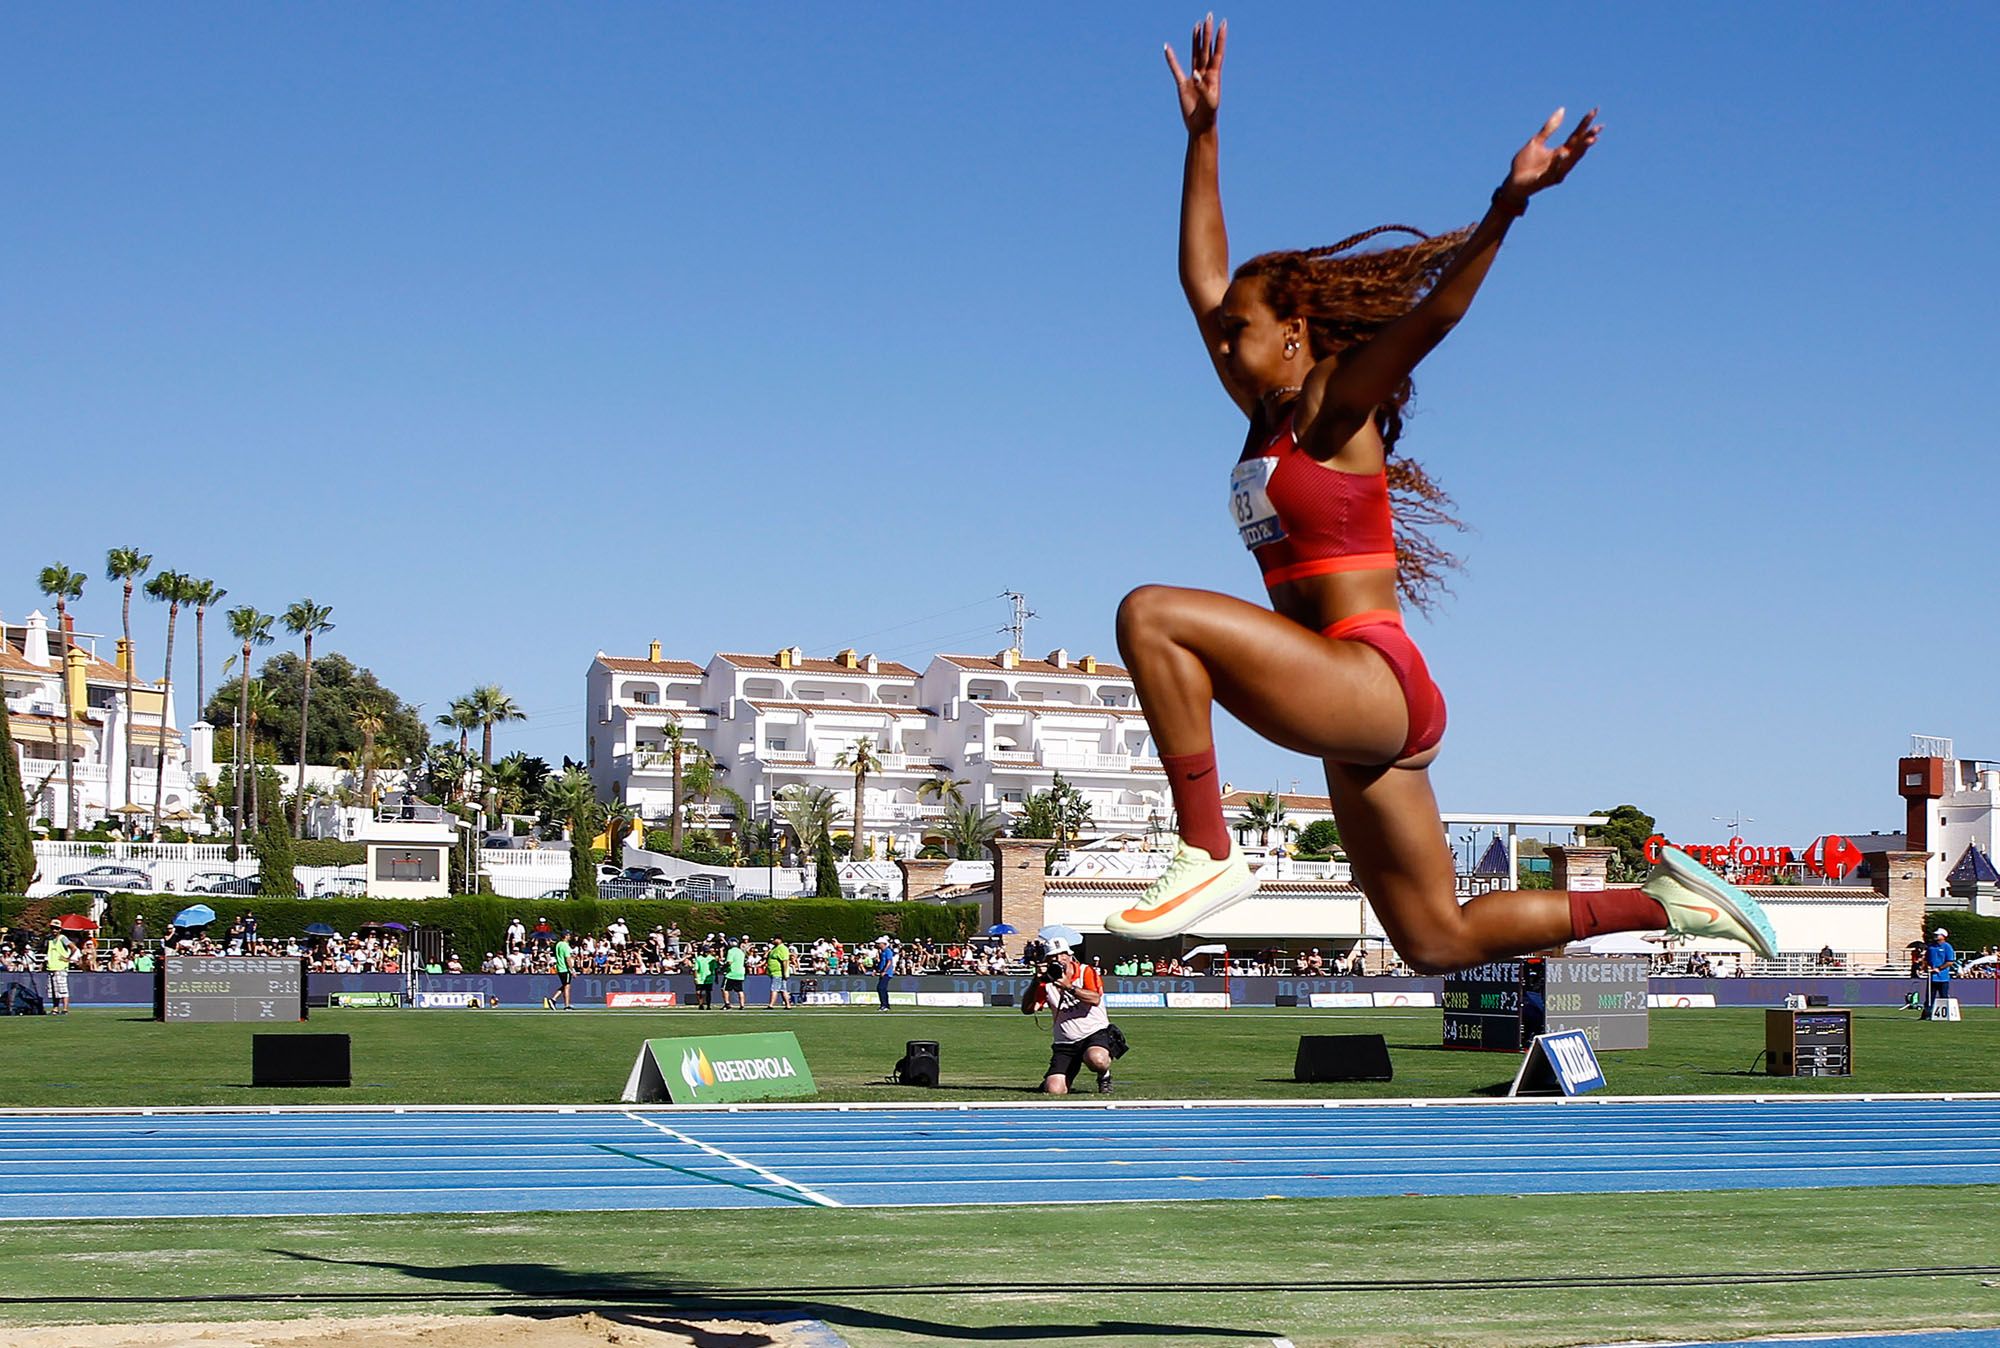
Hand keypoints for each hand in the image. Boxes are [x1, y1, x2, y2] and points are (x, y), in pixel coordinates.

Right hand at [1164, 13, 1224, 133]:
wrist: (1200, 126)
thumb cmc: (1208, 115)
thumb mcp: (1209, 102)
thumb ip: (1203, 87)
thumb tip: (1195, 73)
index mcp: (1214, 76)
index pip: (1218, 52)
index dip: (1220, 38)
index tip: (1223, 23)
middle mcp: (1205, 73)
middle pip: (1206, 48)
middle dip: (1207, 33)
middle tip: (1209, 16)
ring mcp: (1194, 77)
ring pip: (1195, 54)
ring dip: (1196, 40)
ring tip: (1197, 25)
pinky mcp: (1182, 84)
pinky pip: (1175, 68)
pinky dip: (1171, 58)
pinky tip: (1167, 47)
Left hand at [1501, 106, 1601, 202]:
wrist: (1513, 182)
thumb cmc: (1525, 164)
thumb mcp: (1537, 141)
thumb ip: (1550, 128)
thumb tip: (1563, 109)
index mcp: (1561, 152)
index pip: (1576, 136)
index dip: (1585, 124)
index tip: (1595, 111)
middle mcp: (1562, 162)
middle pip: (1578, 148)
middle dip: (1588, 138)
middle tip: (1598, 127)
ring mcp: (1555, 172)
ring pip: (1571, 160)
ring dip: (1580, 150)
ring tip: (1590, 139)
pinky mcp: (1545, 180)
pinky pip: (1553, 171)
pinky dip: (1558, 163)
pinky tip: (1563, 154)